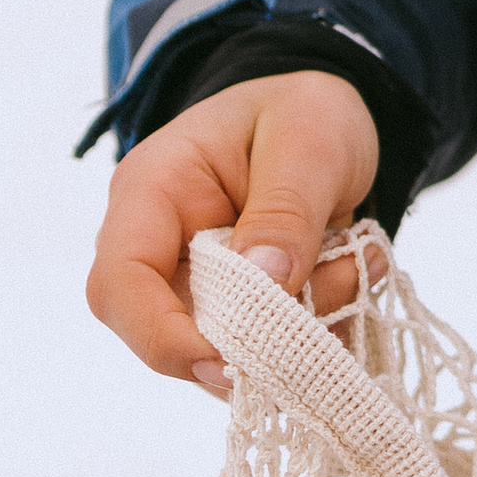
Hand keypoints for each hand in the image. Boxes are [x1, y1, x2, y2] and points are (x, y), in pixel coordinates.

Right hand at [86, 72, 380, 392]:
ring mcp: (197, 280)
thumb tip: (266, 285)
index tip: (230, 365)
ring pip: (228, 350)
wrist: (324, 116)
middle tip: (336, 290)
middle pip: (168, 335)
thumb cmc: (304, 112)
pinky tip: (356, 270)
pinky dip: (320, 325)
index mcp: (152, 191)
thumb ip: (286, 210)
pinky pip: (270, 347)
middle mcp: (161, 246)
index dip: (163, 339)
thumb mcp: (309, 140)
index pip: (120, 285)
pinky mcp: (238, 305)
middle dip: (254, 340)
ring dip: (302, 331)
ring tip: (356, 263)